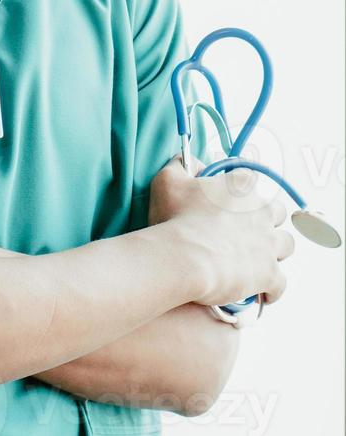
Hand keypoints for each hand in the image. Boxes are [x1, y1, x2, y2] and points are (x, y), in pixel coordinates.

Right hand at [147, 155, 293, 307]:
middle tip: (245, 230)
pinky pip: (281, 283)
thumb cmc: (175, 219)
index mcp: (241, 187)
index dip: (239, 189)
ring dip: (274, 250)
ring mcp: (269, 243)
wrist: (185, 258)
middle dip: (265, 219)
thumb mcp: (167, 180)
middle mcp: (262, 212)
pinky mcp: (270, 274)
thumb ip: (181, 164)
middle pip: (277, 211)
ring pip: (286, 245)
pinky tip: (260, 292)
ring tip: (257, 259)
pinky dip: (272, 288)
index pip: (249, 179)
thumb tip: (191, 162)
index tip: (227, 200)